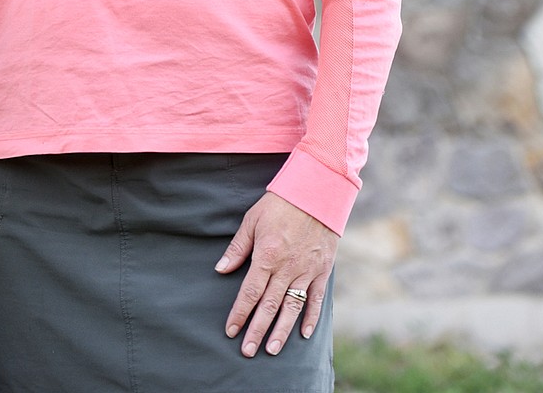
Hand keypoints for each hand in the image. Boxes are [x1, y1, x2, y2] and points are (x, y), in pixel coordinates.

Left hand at [215, 191, 337, 357]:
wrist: (317, 191)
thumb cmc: (280, 202)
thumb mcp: (252, 219)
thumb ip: (238, 247)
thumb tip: (221, 269)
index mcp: (267, 255)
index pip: (250, 292)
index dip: (239, 313)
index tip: (231, 330)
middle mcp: (287, 268)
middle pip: (269, 306)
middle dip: (257, 331)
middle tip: (247, 351)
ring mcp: (306, 271)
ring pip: (292, 308)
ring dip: (281, 331)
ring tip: (272, 350)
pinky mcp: (322, 270)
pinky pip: (316, 299)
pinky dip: (311, 318)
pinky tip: (304, 334)